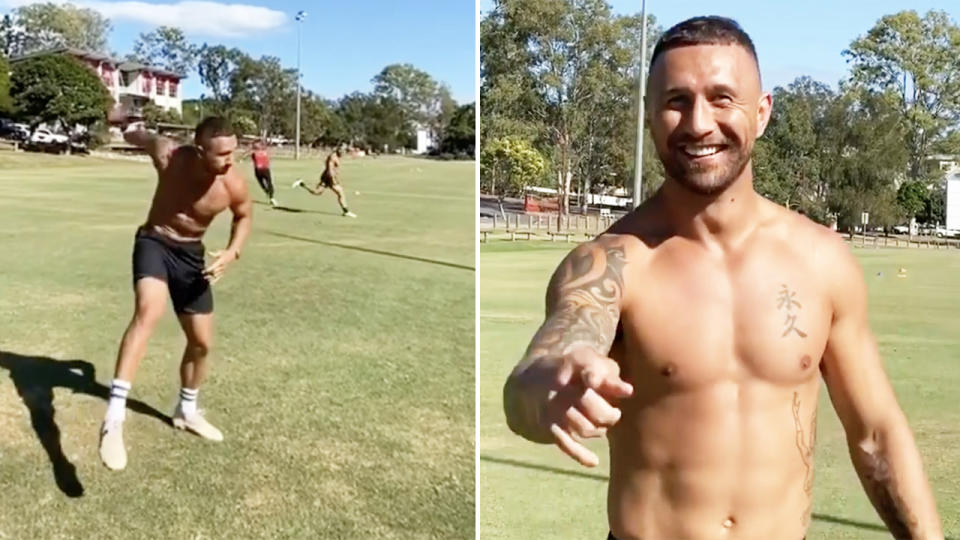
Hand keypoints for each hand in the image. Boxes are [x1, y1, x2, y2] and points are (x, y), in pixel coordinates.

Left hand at [203, 250, 236, 283]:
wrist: (231, 256)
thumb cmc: (224, 253)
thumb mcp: (220, 252)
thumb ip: (214, 254)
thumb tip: (208, 252)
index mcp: (221, 261)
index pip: (215, 266)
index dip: (210, 268)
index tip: (205, 271)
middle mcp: (222, 267)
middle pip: (215, 272)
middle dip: (209, 274)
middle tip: (203, 275)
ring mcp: (223, 270)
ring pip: (216, 275)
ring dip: (211, 277)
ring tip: (205, 278)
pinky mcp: (223, 272)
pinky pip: (219, 278)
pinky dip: (215, 281)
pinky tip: (211, 284)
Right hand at [540, 347, 632, 466]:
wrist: (534, 378)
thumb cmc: (576, 371)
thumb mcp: (592, 362)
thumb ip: (611, 376)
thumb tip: (628, 392)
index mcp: (575, 363)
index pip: (587, 370)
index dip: (596, 377)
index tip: (623, 388)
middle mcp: (560, 385)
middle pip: (592, 405)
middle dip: (610, 414)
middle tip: (615, 413)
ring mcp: (552, 406)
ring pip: (585, 428)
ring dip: (599, 431)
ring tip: (602, 425)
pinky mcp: (547, 424)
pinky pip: (565, 443)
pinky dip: (580, 455)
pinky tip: (594, 462)